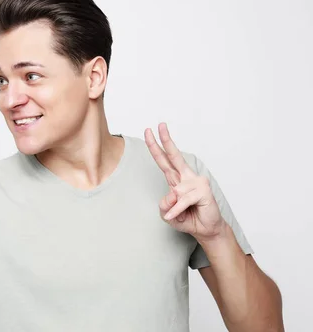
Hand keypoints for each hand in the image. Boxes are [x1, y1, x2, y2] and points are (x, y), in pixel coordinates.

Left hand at [144, 122, 224, 240]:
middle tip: (160, 125)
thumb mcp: (167, 214)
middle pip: (174, 156)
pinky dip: (178, 211)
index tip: (149, 132)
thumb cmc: (187, 218)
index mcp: (176, 179)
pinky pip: (183, 200)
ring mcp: (196, 182)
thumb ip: (164, 205)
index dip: (156, 147)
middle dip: (166, 140)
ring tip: (179, 215)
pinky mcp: (203, 190)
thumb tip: (173, 193)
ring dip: (173, 208)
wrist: (205, 229)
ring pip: (175, 192)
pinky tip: (176, 216)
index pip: (164, 160)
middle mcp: (186, 177)